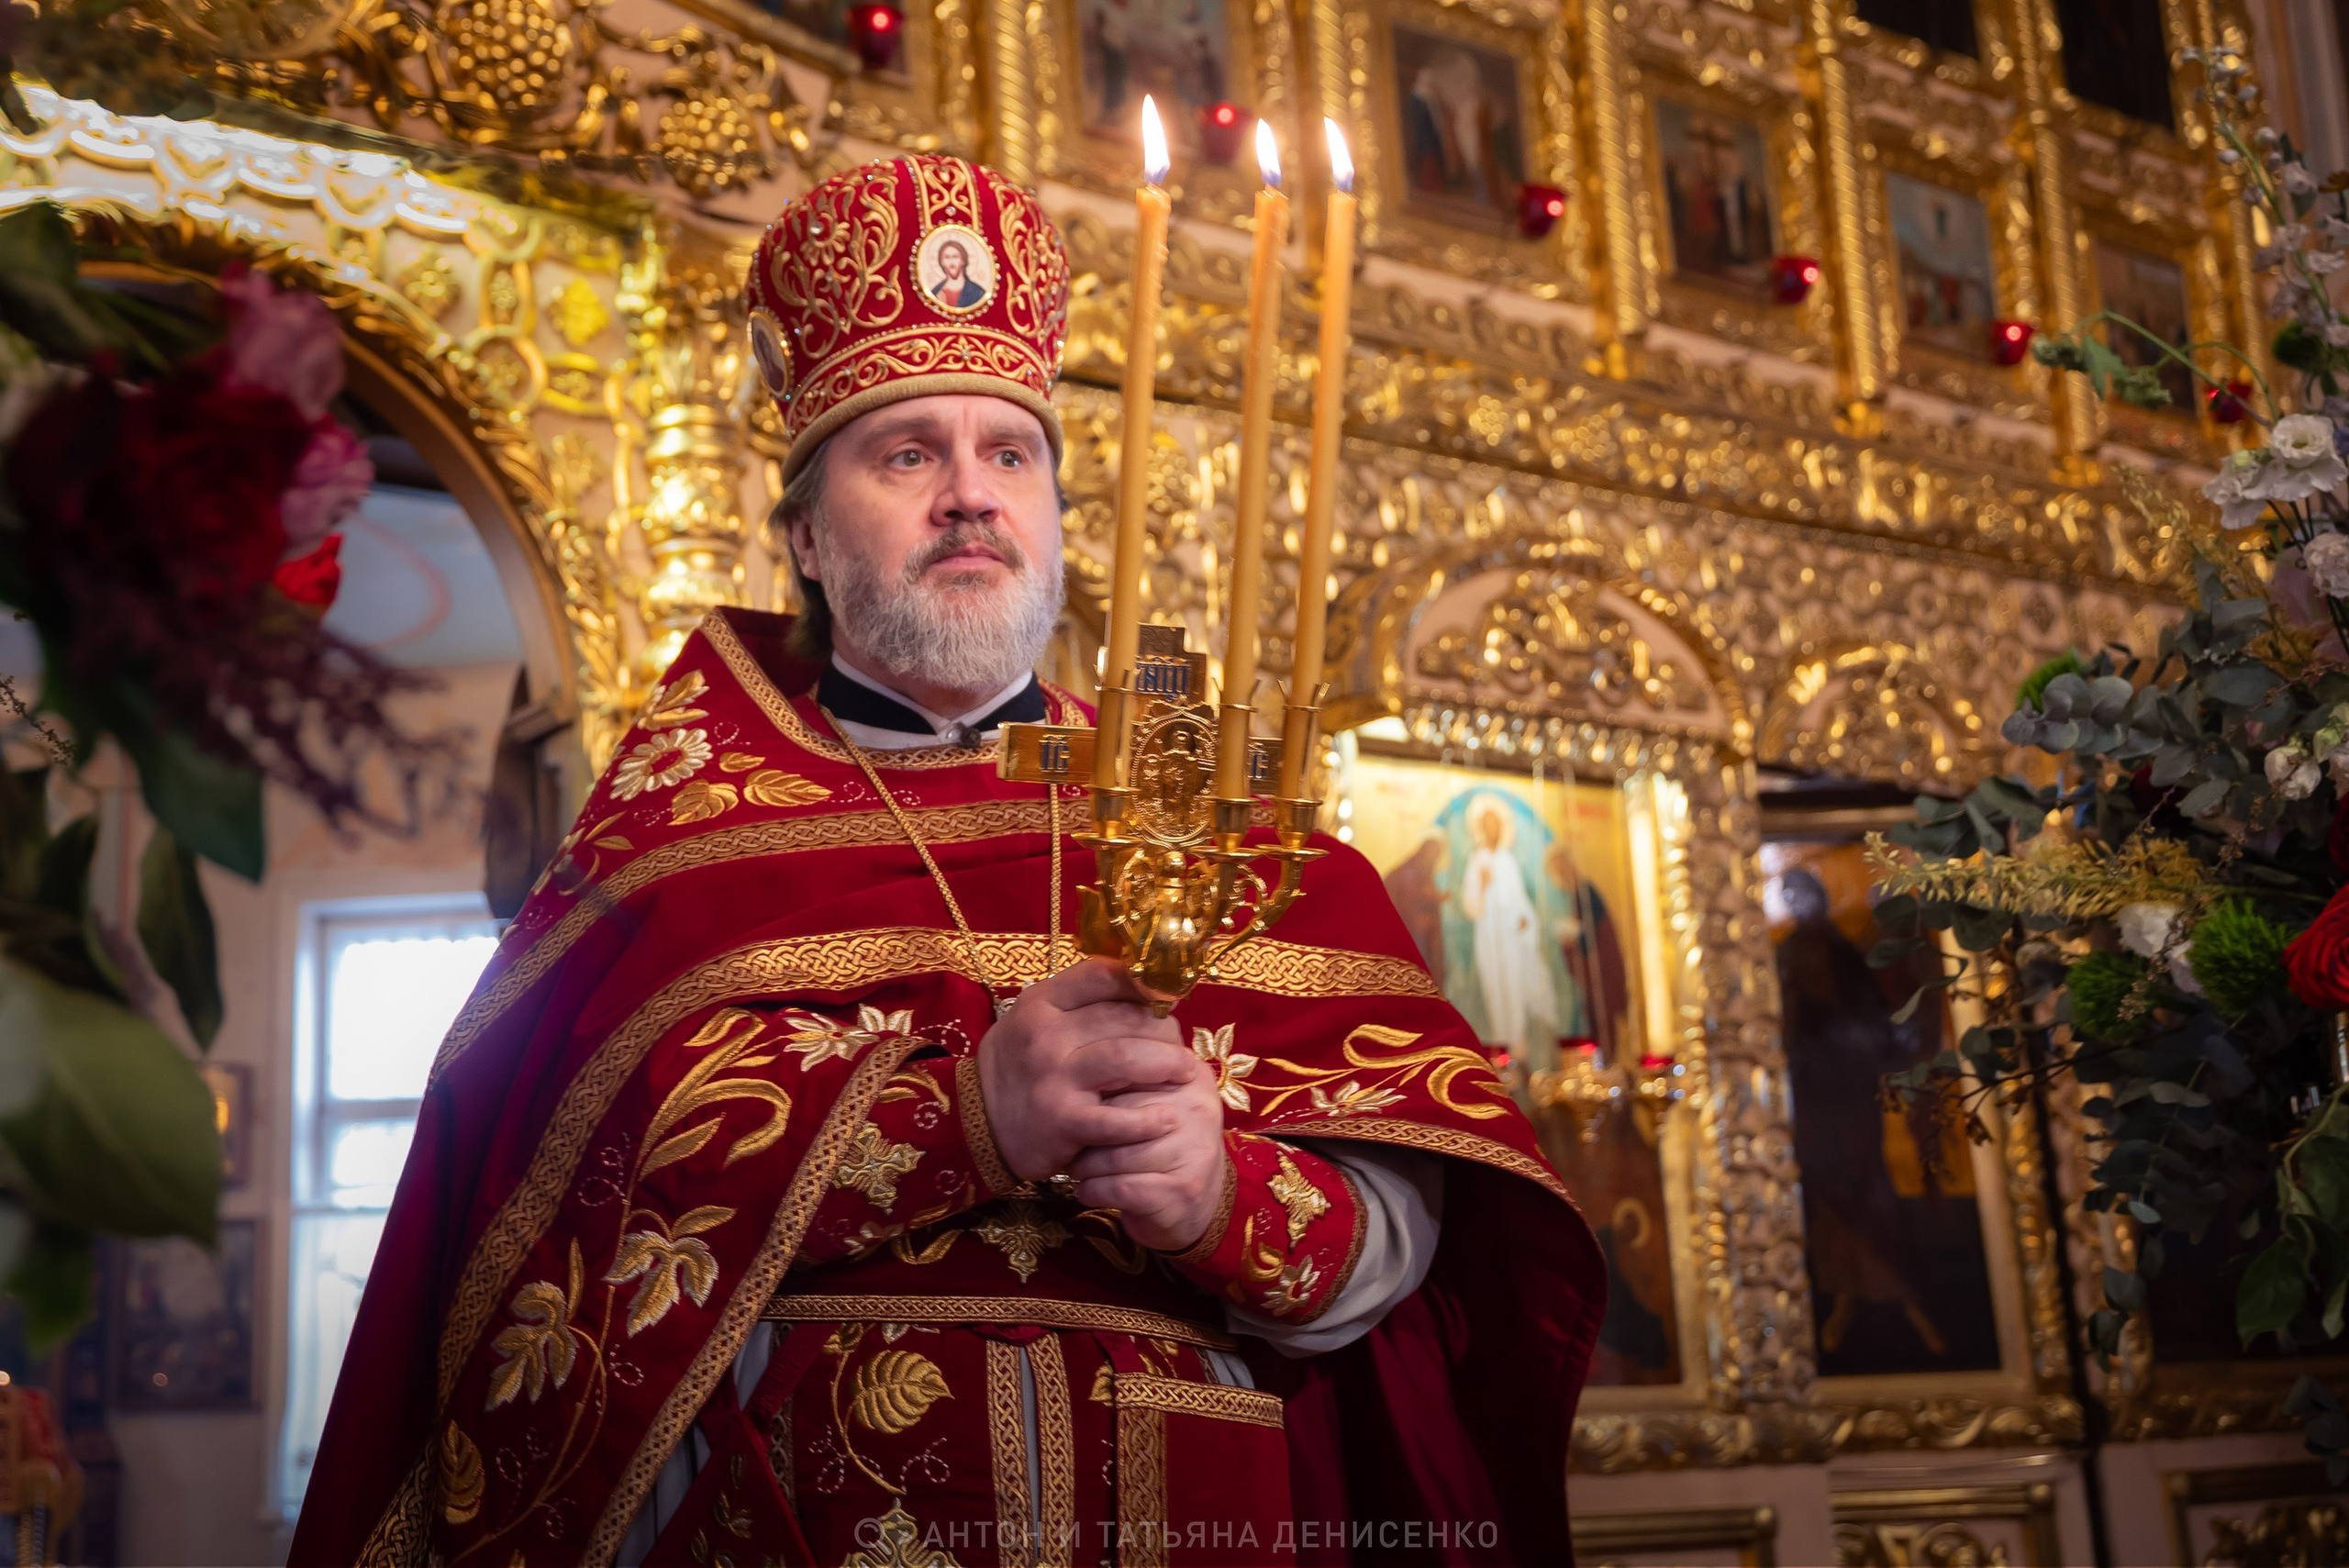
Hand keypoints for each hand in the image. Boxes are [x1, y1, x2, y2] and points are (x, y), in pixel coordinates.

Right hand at [977, 958, 1194, 1182]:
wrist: (977, 1124)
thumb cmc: (1020, 1064)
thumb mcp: (1035, 1017)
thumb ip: (1078, 999)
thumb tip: (1142, 981)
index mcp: (1041, 1002)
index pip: (1103, 975)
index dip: (1145, 982)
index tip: (1167, 996)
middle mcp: (1046, 1035)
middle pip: (1125, 1018)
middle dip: (1165, 1030)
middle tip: (1181, 1044)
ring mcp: (1054, 1078)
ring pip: (1127, 1059)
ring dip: (1167, 1066)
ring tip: (1185, 1073)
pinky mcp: (1062, 1122)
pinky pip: (1117, 1120)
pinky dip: (1148, 1120)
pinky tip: (1166, 1118)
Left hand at [1067, 1072, 1228, 1251]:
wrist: (1196, 1209)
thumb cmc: (1164, 1150)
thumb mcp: (1158, 1106)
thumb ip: (1132, 1080)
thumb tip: (1078, 1060)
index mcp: (1193, 1078)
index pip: (1130, 1074)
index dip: (1098, 1095)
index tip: (1080, 1107)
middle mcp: (1199, 1110)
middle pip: (1121, 1114)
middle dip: (1087, 1132)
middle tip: (1070, 1143)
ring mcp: (1195, 1152)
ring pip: (1116, 1154)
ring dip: (1086, 1166)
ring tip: (1077, 1169)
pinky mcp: (1182, 1190)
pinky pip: (1120, 1187)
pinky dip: (1094, 1190)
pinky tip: (1087, 1191)